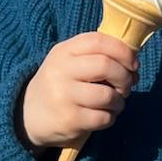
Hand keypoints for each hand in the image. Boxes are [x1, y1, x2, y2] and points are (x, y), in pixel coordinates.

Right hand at [20, 33, 137, 150]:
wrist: (28, 114)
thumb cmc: (60, 84)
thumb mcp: (69, 63)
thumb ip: (97, 57)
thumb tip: (133, 65)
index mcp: (63, 51)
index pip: (98, 41)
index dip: (123, 51)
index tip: (132, 64)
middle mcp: (61, 71)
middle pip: (105, 66)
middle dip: (125, 77)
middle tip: (126, 86)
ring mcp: (63, 96)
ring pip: (108, 95)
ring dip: (119, 101)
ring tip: (115, 103)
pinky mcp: (69, 120)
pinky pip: (103, 117)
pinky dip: (111, 117)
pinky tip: (104, 116)